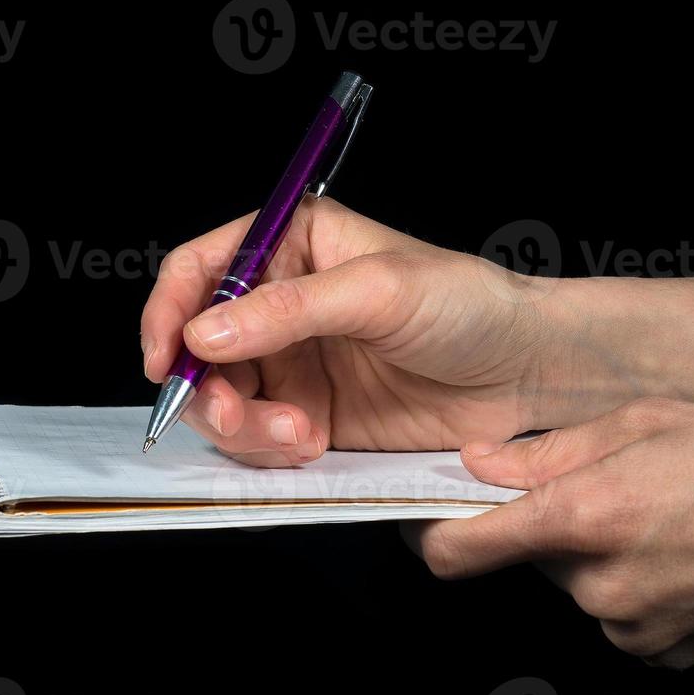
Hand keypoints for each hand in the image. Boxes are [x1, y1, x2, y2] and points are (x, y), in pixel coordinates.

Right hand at [139, 198, 572, 464]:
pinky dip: (269, 450)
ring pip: (222, 399)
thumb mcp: (381, 290)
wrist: (526, 372)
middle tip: (234, 413)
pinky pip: (258, 438)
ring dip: (241, 426)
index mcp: (292, 244)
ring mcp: (293, 362)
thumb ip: (290, 309)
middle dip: (206, 386)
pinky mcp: (310, 414)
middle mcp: (281, 303)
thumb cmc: (470, 305)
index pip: (201, 268)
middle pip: (198, 346)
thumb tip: (206, 330)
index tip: (166, 358)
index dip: (170, 311)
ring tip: (296, 433)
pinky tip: (311, 443)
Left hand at [405, 398, 693, 664]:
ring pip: (584, 588)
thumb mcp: (646, 422)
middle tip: (617, 487)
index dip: (434, 532)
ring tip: (673, 518)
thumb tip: (476, 465)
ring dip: (604, 557)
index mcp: (585, 519)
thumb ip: (547, 453)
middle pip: (532, 561)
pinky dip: (643, 588)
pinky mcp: (672, 657)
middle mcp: (600, 587)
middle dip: (555, 528)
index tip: (435, 514)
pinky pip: (629, 617)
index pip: (459, 551)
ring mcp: (636, 630)